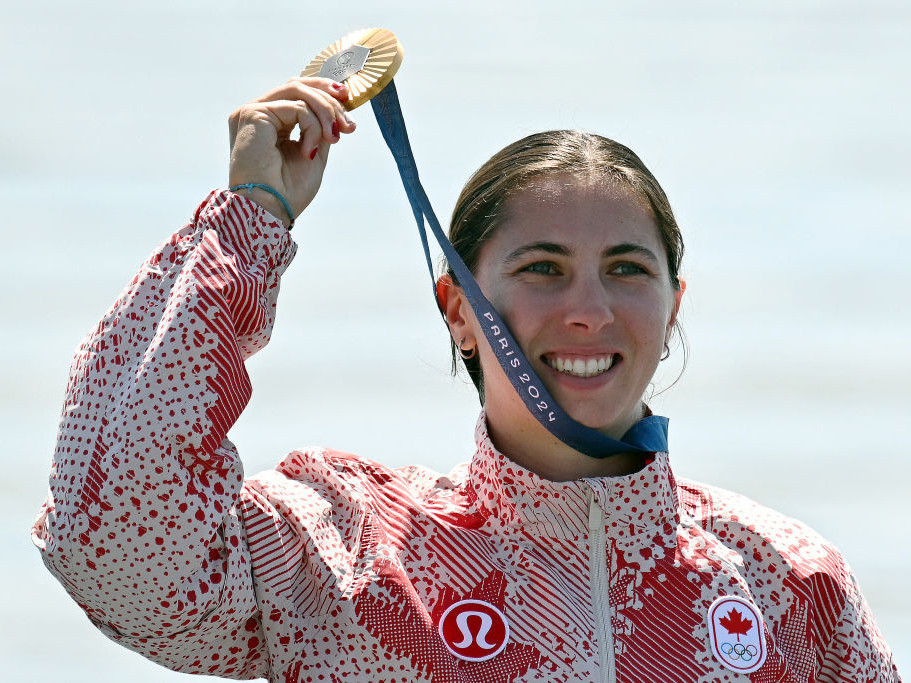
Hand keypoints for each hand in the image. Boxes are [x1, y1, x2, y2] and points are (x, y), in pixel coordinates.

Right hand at [228, 77, 356, 225]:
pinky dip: (312, 128)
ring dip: (325, 112)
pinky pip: (296, 107)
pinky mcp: (252, 113)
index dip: (324, 91)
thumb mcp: (315, 152)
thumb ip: (321, 127)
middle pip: (298, 85)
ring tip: (334, 137)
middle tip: (348, 125)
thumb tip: (338, 106)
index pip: (297, 92)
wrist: (271, 210)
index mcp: (269, 122)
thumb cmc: (289, 191)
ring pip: (298, 90)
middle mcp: (258, 113)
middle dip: (330, 101)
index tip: (349, 102)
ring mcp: (253, 112)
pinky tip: (309, 152)